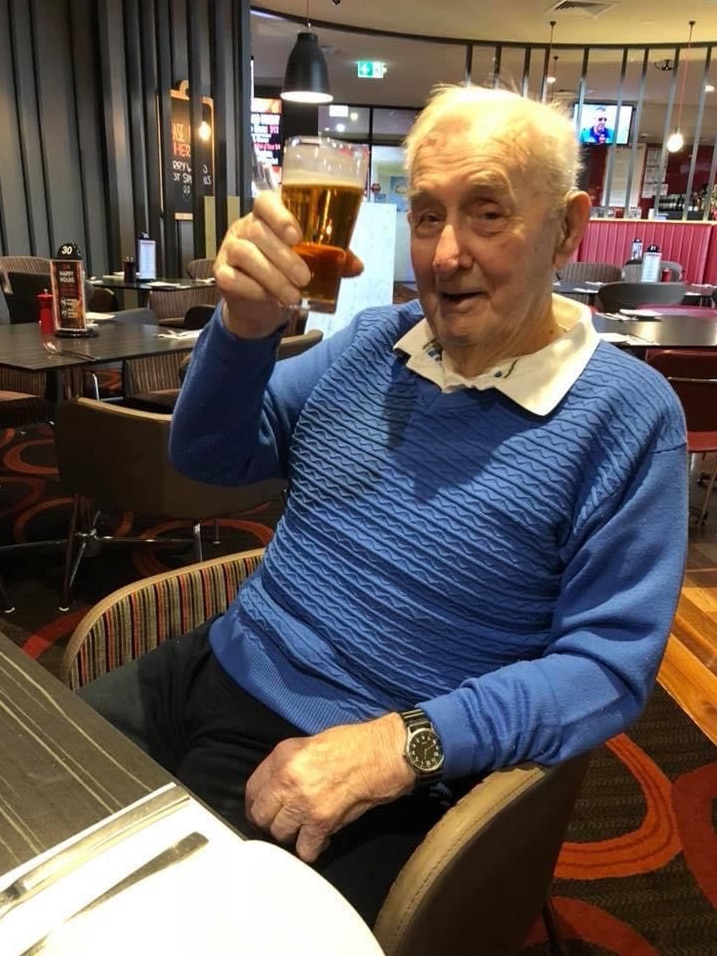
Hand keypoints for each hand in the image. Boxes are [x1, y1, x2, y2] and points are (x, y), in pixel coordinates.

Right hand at [214, 192, 363, 340]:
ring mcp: (230, 248)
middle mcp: (245, 227)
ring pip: (245, 254)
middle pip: (258, 231)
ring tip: (292, 296)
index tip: (296, 236)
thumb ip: (332, 259)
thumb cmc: (286, 272)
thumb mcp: (311, 261)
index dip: (280, 215)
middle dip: (284, 257)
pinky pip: (231, 277)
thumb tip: (357, 266)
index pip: (265, 201)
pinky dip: (252, 289)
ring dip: (272, 277)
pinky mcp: (221, 272)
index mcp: (268, 216)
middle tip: (304, 278)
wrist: (260, 304)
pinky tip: (268, 298)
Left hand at [245, 713, 414, 862]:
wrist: (383, 753)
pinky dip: (312, 848)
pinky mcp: (322, 823)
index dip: (257, 803)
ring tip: (305, 827)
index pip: (252, 789)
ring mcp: (303, 803)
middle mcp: (287, 779)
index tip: (264, 809)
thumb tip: (276, 788)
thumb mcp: (311, 743)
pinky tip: (319, 839)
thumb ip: (289, 765)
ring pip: (280, 834)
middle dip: (272, 820)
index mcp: (283, 756)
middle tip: (285, 820)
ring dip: (292, 834)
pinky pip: (305, 849)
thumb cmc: (354, 744)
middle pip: (261, 816)